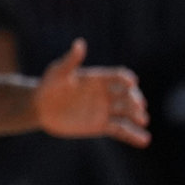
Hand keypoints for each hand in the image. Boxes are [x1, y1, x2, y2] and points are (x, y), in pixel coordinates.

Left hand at [33, 38, 150, 147]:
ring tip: (143, 120)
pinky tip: (144, 140)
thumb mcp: (58, 72)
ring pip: (126, 114)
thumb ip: (70, 60)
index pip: (118, 77)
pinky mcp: (101, 126)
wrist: (40, 108)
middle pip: (127, 96)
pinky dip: (133, 135)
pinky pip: (120, 131)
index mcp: (98, 79)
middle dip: (135, 100)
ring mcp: (104, 111)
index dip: (126, 79)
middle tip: (139, 106)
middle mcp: (105, 94)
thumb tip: (80, 43)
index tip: (131, 83)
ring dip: (138, 117)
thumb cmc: (48, 86)